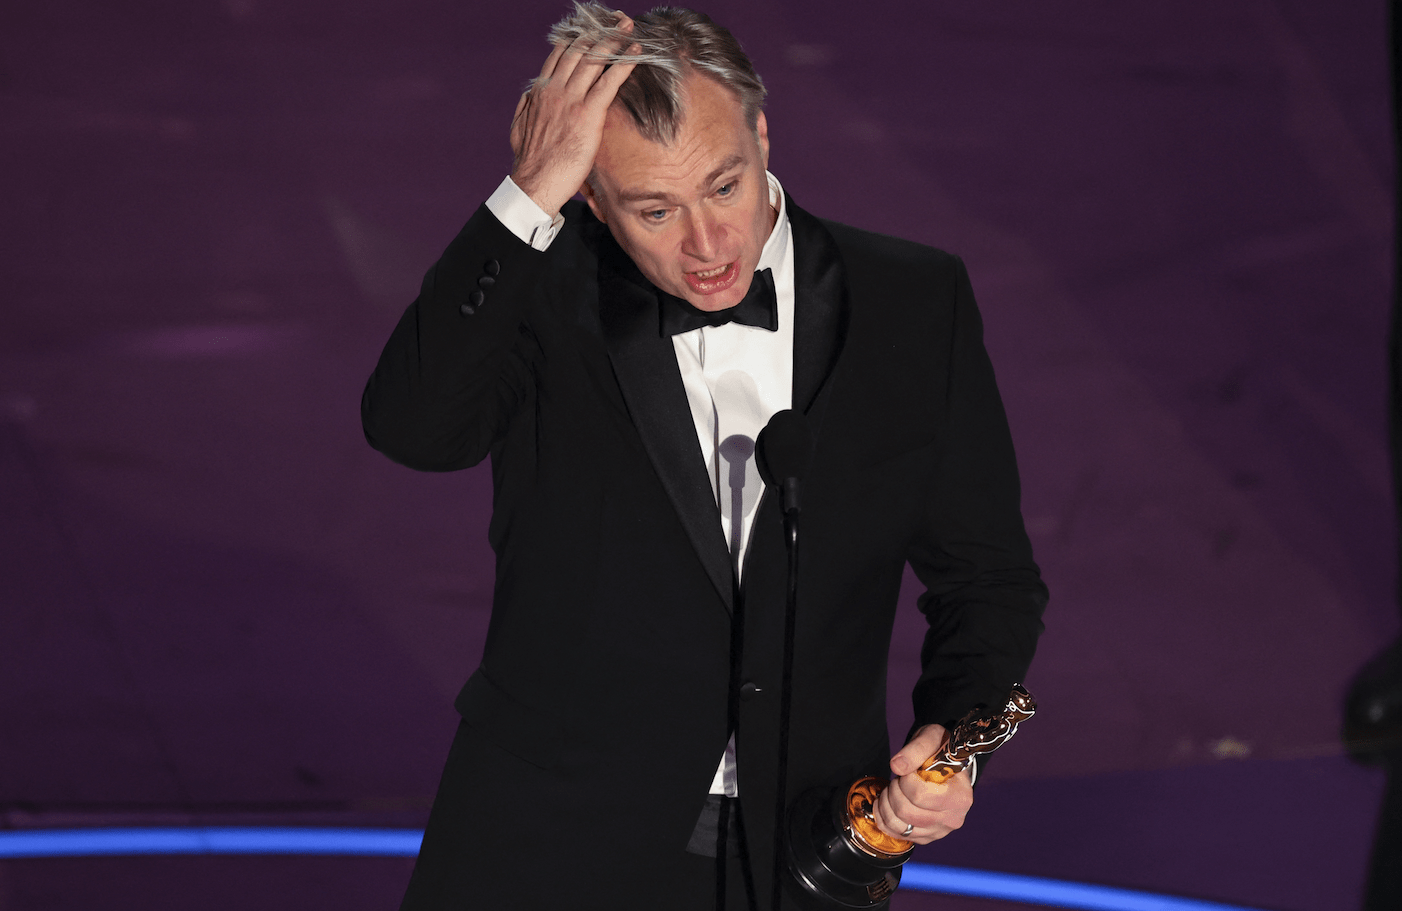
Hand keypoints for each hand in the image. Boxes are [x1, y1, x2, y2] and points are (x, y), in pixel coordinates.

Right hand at [509, 12, 639, 215]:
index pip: (561, 53)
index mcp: (541, 90)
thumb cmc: (529, 162)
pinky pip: (609, 81)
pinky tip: (636, 53)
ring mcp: (571, 99)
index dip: (579, 37)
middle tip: (618, 22)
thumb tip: (530, 93)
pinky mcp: (588, 114)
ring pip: (595, 59)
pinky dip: (624, 63)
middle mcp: (556, 88)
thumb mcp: (519, 127)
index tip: (594, 28)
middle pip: (580, 49)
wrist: (535, 183)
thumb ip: (525, 106)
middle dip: (601, 31)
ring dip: (615, 40)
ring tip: (630, 28)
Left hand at [871, 724, 972, 844]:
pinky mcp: (926, 837)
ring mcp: (939, 831)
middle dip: (894, 791)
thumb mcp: (932, 739)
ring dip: (886, 804)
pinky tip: (888, 802)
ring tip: (893, 789)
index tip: (909, 770)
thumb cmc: (941, 752)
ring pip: (899, 825)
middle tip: (899, 779)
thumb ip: (915, 749)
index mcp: (960, 796)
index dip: (906, 780)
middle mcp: (953, 819)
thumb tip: (896, 766)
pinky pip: (896, 834)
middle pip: (906, 812)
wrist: (947, 765)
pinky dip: (884, 817)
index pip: (920, 796)